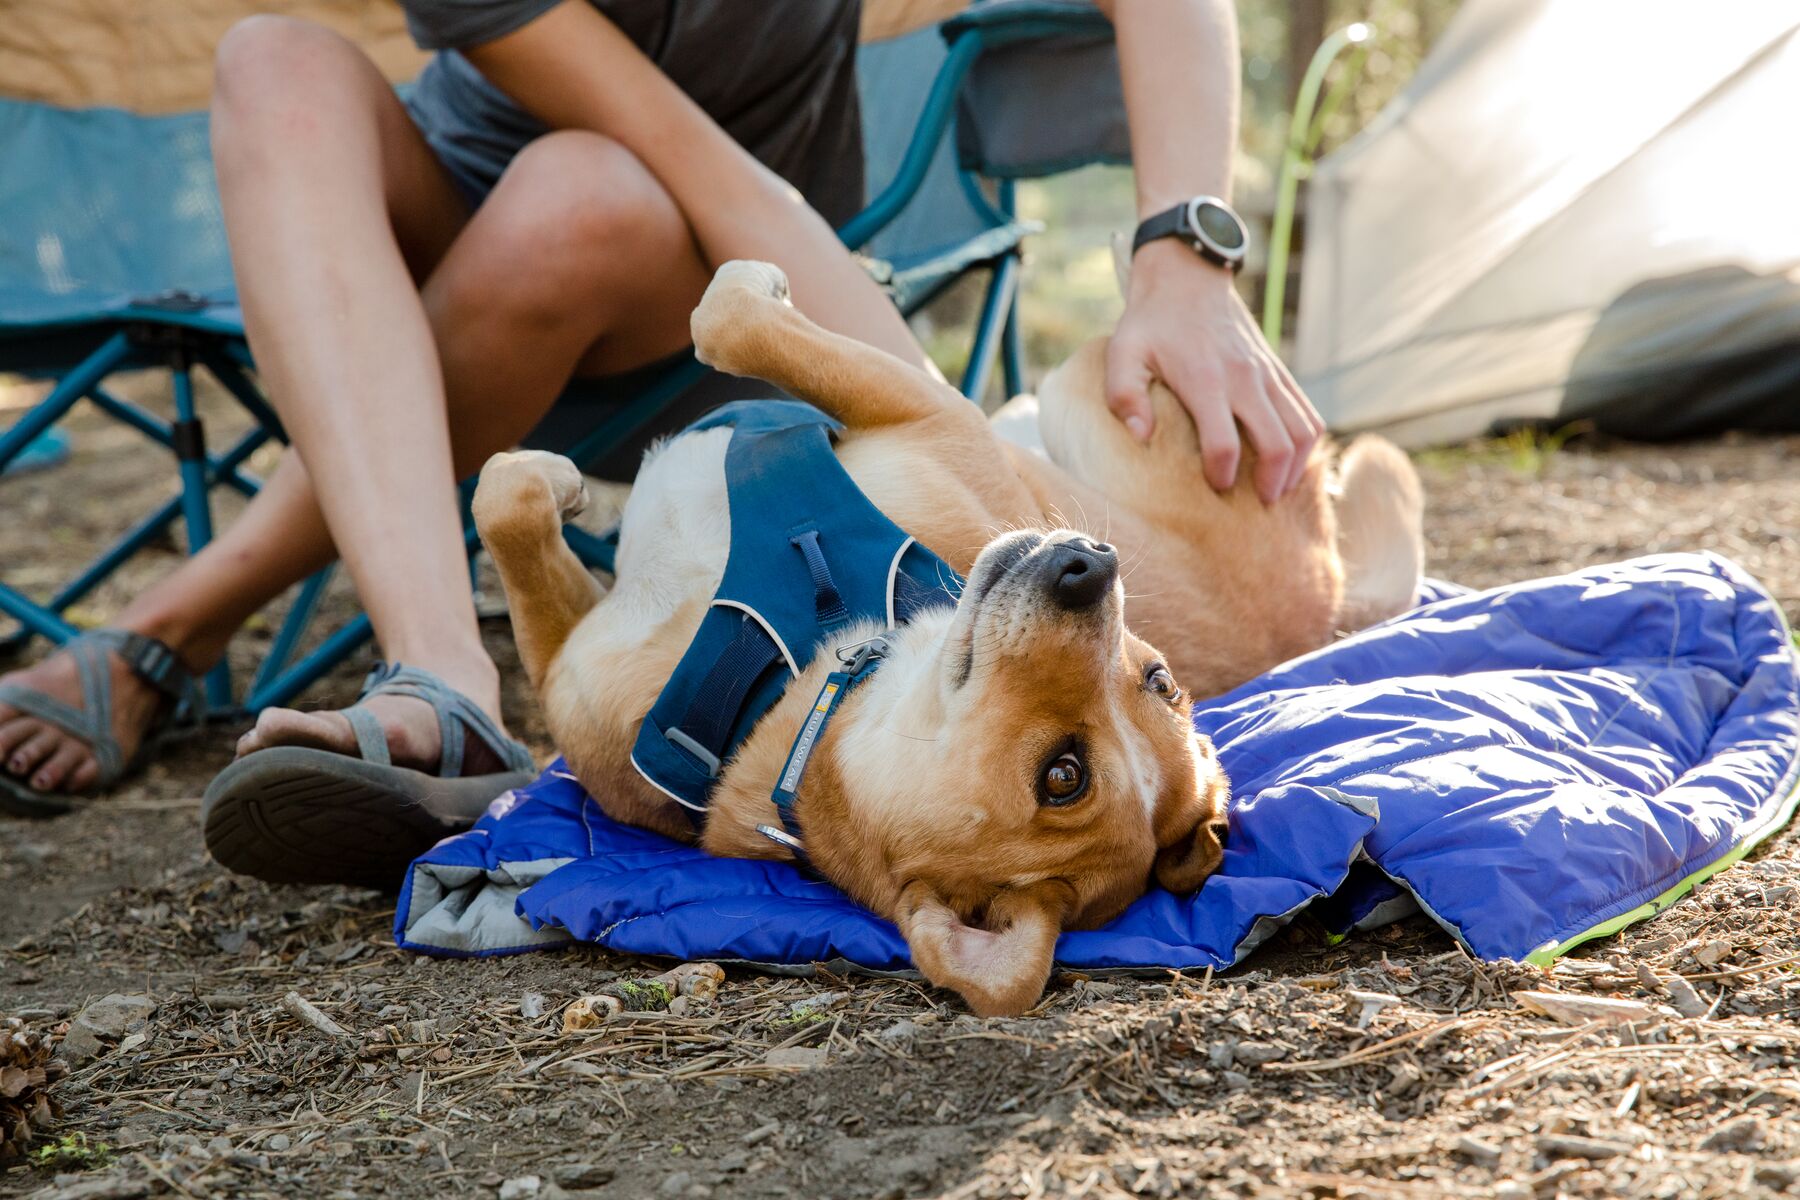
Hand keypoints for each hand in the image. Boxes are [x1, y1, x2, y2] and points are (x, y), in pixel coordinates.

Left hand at [1105, 239, 1323, 502]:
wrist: (1188, 277)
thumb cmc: (1150, 322)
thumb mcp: (1123, 352)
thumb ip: (1124, 395)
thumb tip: (1141, 437)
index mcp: (1206, 379)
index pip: (1225, 442)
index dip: (1222, 474)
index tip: (1214, 487)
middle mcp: (1245, 378)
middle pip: (1277, 443)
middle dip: (1271, 482)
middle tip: (1258, 505)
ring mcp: (1268, 373)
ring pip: (1304, 429)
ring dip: (1297, 467)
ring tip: (1279, 490)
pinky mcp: (1279, 370)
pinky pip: (1308, 412)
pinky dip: (1308, 442)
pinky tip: (1292, 463)